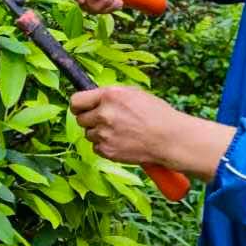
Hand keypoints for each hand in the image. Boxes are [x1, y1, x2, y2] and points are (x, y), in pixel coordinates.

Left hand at [69, 86, 237, 180]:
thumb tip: (92, 98)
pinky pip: (96, 147)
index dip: (78, 105)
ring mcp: (104, 134)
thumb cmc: (156, 114)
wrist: (169, 139)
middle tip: (106, 121)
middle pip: (80, 119)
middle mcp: (104, 113)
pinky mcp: (107, 150)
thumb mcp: (133, 94)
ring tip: (120, 132)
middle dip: (90, 120)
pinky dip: (105, 146)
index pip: (76, 101)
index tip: (81, 108)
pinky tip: (122, 142)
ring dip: (99, 133)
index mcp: (109, 95)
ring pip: (89, 134)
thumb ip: (110, 95)